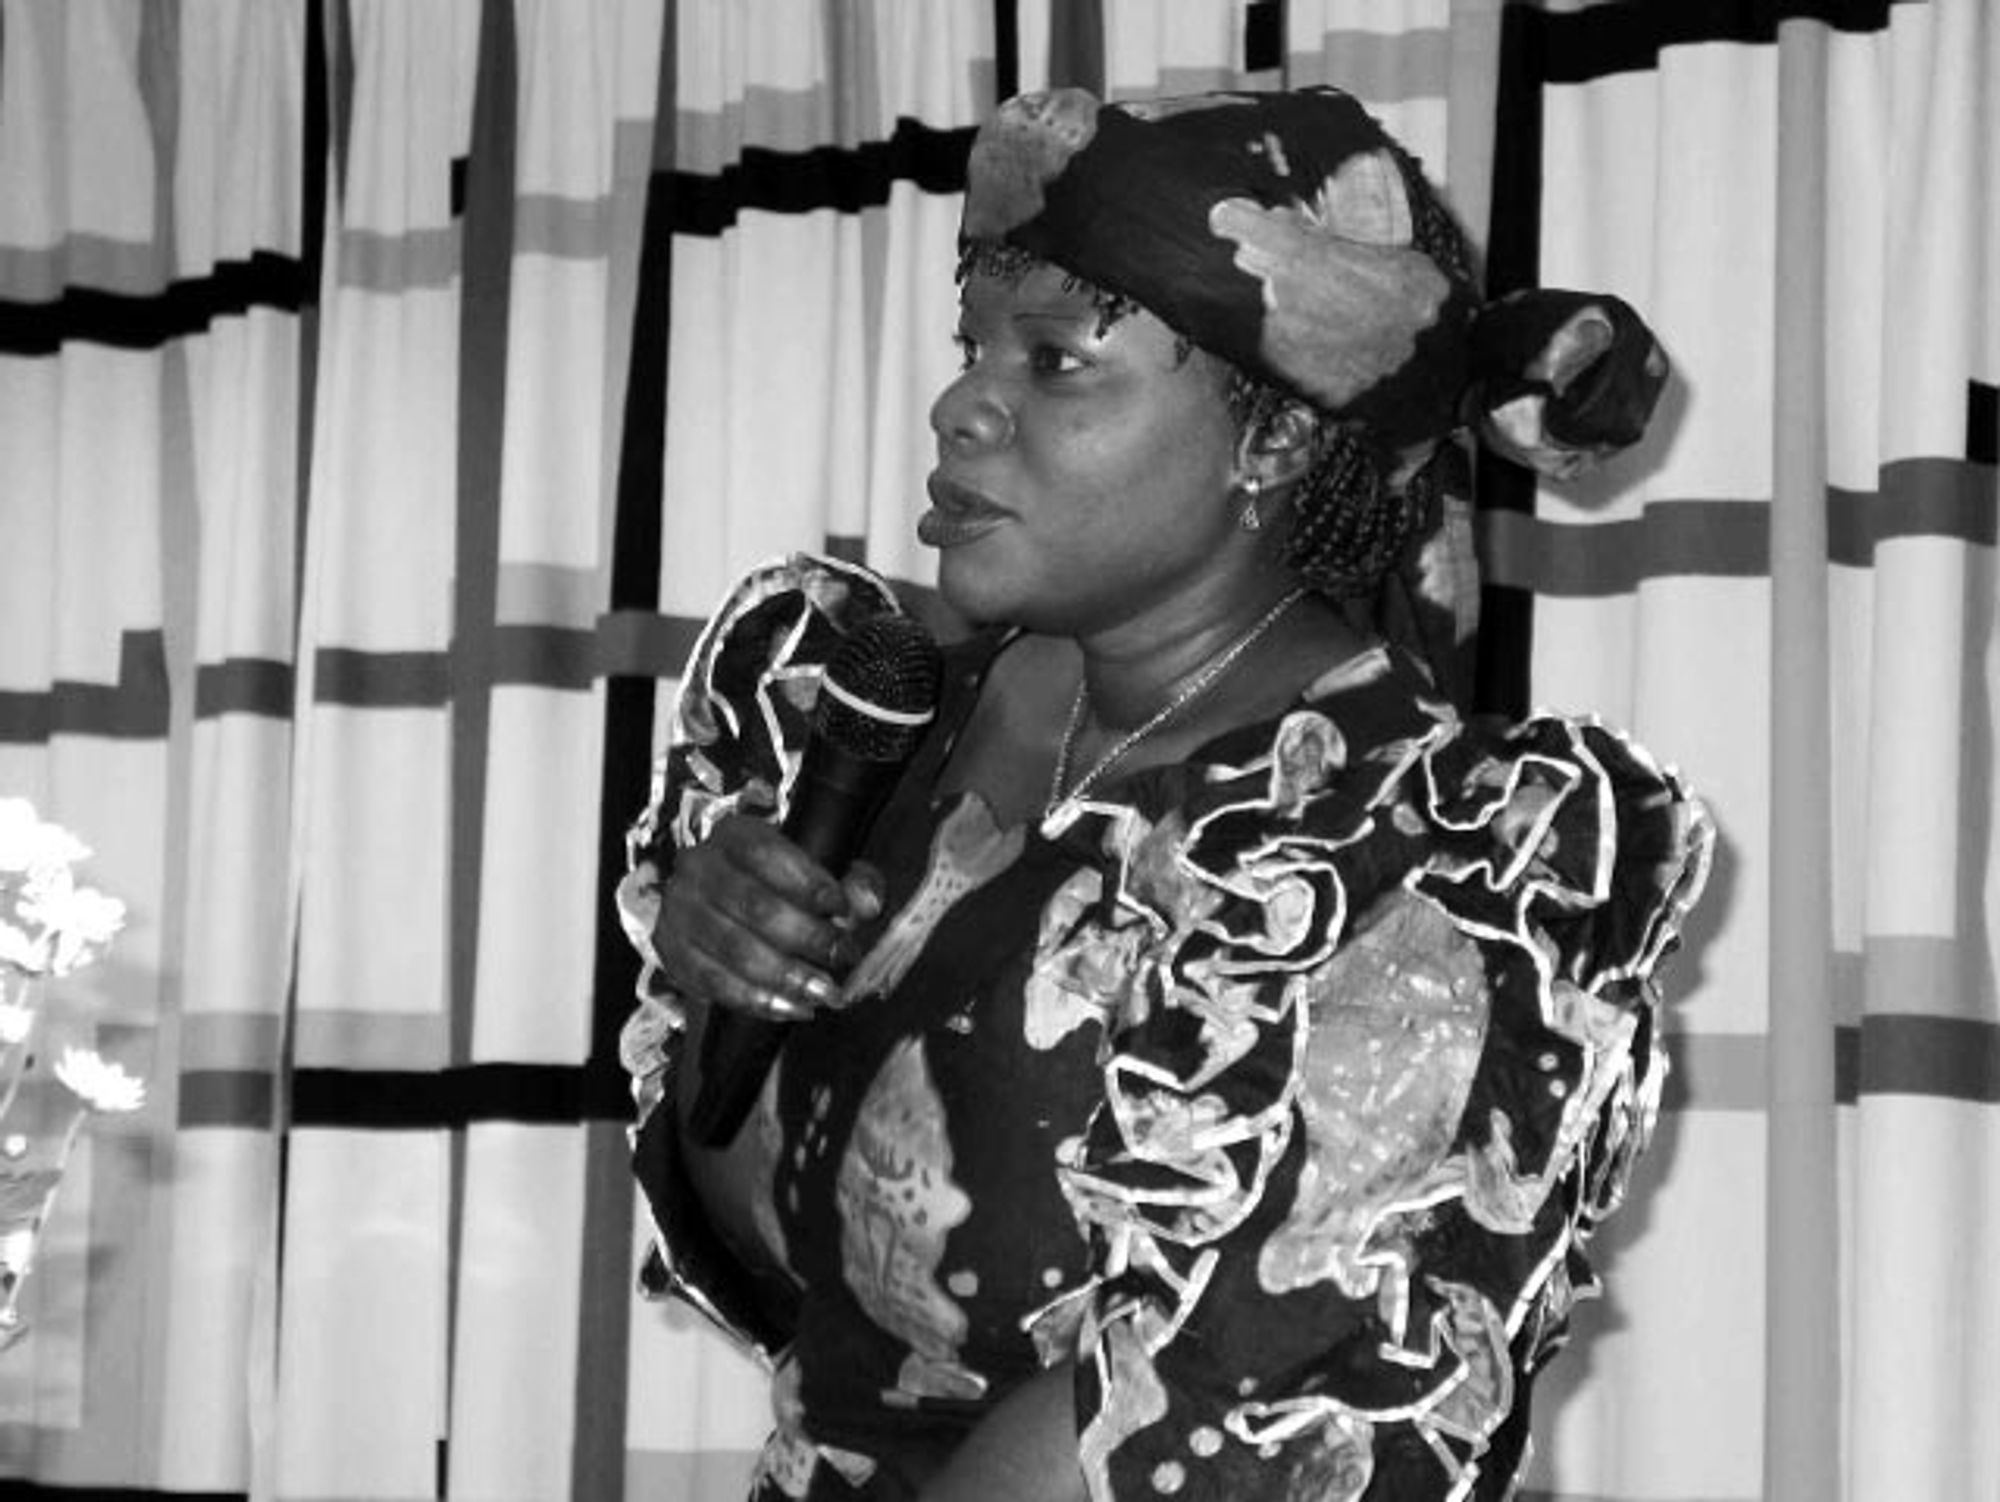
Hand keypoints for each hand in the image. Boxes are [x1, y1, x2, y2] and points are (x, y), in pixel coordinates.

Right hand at [652, 814, 882, 1021]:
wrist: (720, 907)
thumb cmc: (780, 888)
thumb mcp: (818, 871)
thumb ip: (853, 882)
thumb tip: (868, 903)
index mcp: (734, 835)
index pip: (767, 853)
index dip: (808, 882)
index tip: (843, 910)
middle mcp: (699, 868)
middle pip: (754, 905)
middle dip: (807, 936)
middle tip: (844, 957)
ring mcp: (680, 912)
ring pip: (735, 950)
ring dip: (786, 977)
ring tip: (826, 993)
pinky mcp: (674, 954)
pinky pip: (716, 984)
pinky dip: (759, 1001)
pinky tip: (793, 1009)